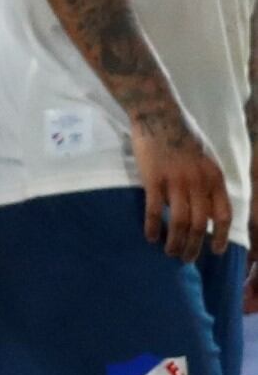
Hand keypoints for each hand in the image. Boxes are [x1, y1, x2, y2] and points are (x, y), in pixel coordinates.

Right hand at [133, 110, 232, 262]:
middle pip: (199, 224)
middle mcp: (198, 183)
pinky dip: (152, 227)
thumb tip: (204, 207)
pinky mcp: (153, 179)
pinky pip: (153, 210)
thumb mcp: (206, 159)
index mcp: (215, 178)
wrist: (159, 115)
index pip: (223, 215)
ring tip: (170, 252)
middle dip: (194, 246)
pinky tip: (150, 237)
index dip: (221, 236)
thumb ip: (207, 182)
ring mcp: (175, 182)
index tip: (215, 251)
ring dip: (175, 242)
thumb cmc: (183, 136)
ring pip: (178, 222)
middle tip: (186, 259)